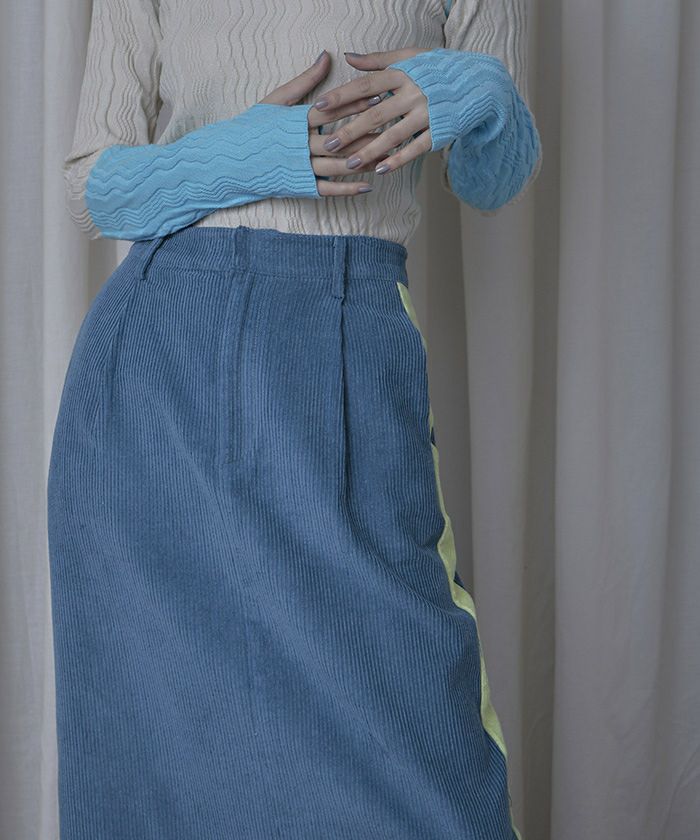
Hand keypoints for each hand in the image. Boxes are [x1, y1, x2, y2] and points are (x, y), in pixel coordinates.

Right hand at [259, 51, 387, 195]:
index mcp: (295, 122)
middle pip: (340, 139)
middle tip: (391, 126)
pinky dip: (349, 189)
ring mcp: (302, 168)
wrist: (232, 161)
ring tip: (386, 154)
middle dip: (367, 132)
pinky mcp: (302, 186)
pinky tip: (368, 185)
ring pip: (338, 165)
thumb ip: (305, 81)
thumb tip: (326, 56)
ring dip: (363, 160)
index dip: (354, 104)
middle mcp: (301, 146)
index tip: (377, 96)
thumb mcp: (276, 99)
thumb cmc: (254, 127)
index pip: (330, 111)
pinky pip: (329, 189)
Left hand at [308, 49, 432, 176]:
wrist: (477, 84)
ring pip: (393, 135)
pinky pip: (415, 149)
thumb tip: (348, 57)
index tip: (319, 108)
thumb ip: (378, 60)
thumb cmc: (437, 70)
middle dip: (350, 131)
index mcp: (403, 73)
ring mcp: (426, 114)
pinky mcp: (438, 132)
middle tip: (328, 145)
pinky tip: (380, 170)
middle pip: (376, 114)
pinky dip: (398, 160)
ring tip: (350, 163)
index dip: (342, 96)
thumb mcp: (410, 58)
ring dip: (370, 151)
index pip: (366, 85)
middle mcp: (413, 93)